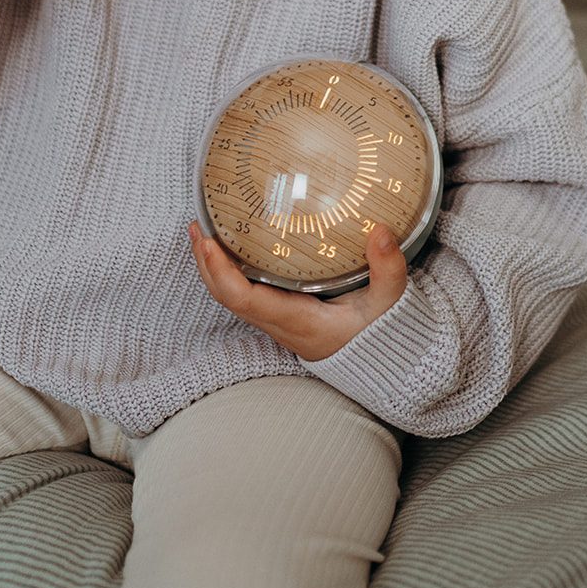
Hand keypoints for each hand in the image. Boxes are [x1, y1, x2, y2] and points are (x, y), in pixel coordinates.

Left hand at [188, 220, 408, 360]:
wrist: (380, 363)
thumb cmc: (380, 334)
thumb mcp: (389, 303)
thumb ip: (388, 270)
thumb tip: (380, 232)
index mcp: (296, 319)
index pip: (243, 299)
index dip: (220, 271)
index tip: (208, 241)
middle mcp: (278, 322)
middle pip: (225, 295)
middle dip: (206, 262)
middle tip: (197, 225)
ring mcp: (276, 320)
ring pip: (229, 295)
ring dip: (212, 265)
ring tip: (204, 229)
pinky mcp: (280, 313)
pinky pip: (242, 292)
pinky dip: (228, 269)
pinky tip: (229, 245)